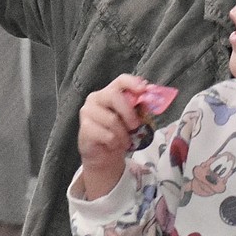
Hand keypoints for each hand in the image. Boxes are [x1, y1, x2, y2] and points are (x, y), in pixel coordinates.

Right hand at [78, 74, 147, 197]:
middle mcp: (95, 99)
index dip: (132, 82)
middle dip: (129, 113)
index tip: (143, 89)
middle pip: (114, 96)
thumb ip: (139, 109)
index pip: (120, 80)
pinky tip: (114, 145)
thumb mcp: (131, 120)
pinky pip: (108, 135)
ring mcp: (88, 112)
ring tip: (125, 141)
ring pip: (112, 120)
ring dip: (123, 134)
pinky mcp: (85, 128)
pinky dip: (115, 143)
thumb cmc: (117, 134)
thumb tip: (150, 101)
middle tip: (136, 126)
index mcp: (108, 93)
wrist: (102, 155)